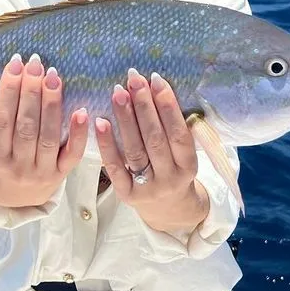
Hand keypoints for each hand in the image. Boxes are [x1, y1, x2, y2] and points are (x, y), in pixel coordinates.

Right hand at [0, 53, 87, 207]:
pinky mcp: (63, 174)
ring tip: (53, 76)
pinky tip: (82, 111)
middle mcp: (19, 166)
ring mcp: (42, 172)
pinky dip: (78, 133)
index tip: (15, 64)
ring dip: (51, 104)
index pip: (1, 120)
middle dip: (30, 92)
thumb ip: (4, 119)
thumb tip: (17, 73)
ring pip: (48, 137)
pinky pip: (72, 154)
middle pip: (25, 126)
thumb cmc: (5, 161)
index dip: (7, 91)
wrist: (17, 200)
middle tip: (36, 64)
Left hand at [95, 68, 208, 234]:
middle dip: (144, 106)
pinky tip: (99, 121)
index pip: (178, 134)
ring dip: (125, 118)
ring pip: (134, 150)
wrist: (169, 211)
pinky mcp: (126, 195)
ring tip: (118, 91)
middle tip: (133, 79)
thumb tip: (158, 88)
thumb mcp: (185, 156)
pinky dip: (106, 144)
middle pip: (155, 139)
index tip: (157, 80)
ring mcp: (147, 189)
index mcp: (189, 167)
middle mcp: (169, 179)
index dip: (168, 106)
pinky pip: (115, 167)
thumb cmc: (176, 171)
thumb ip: (177, 129)